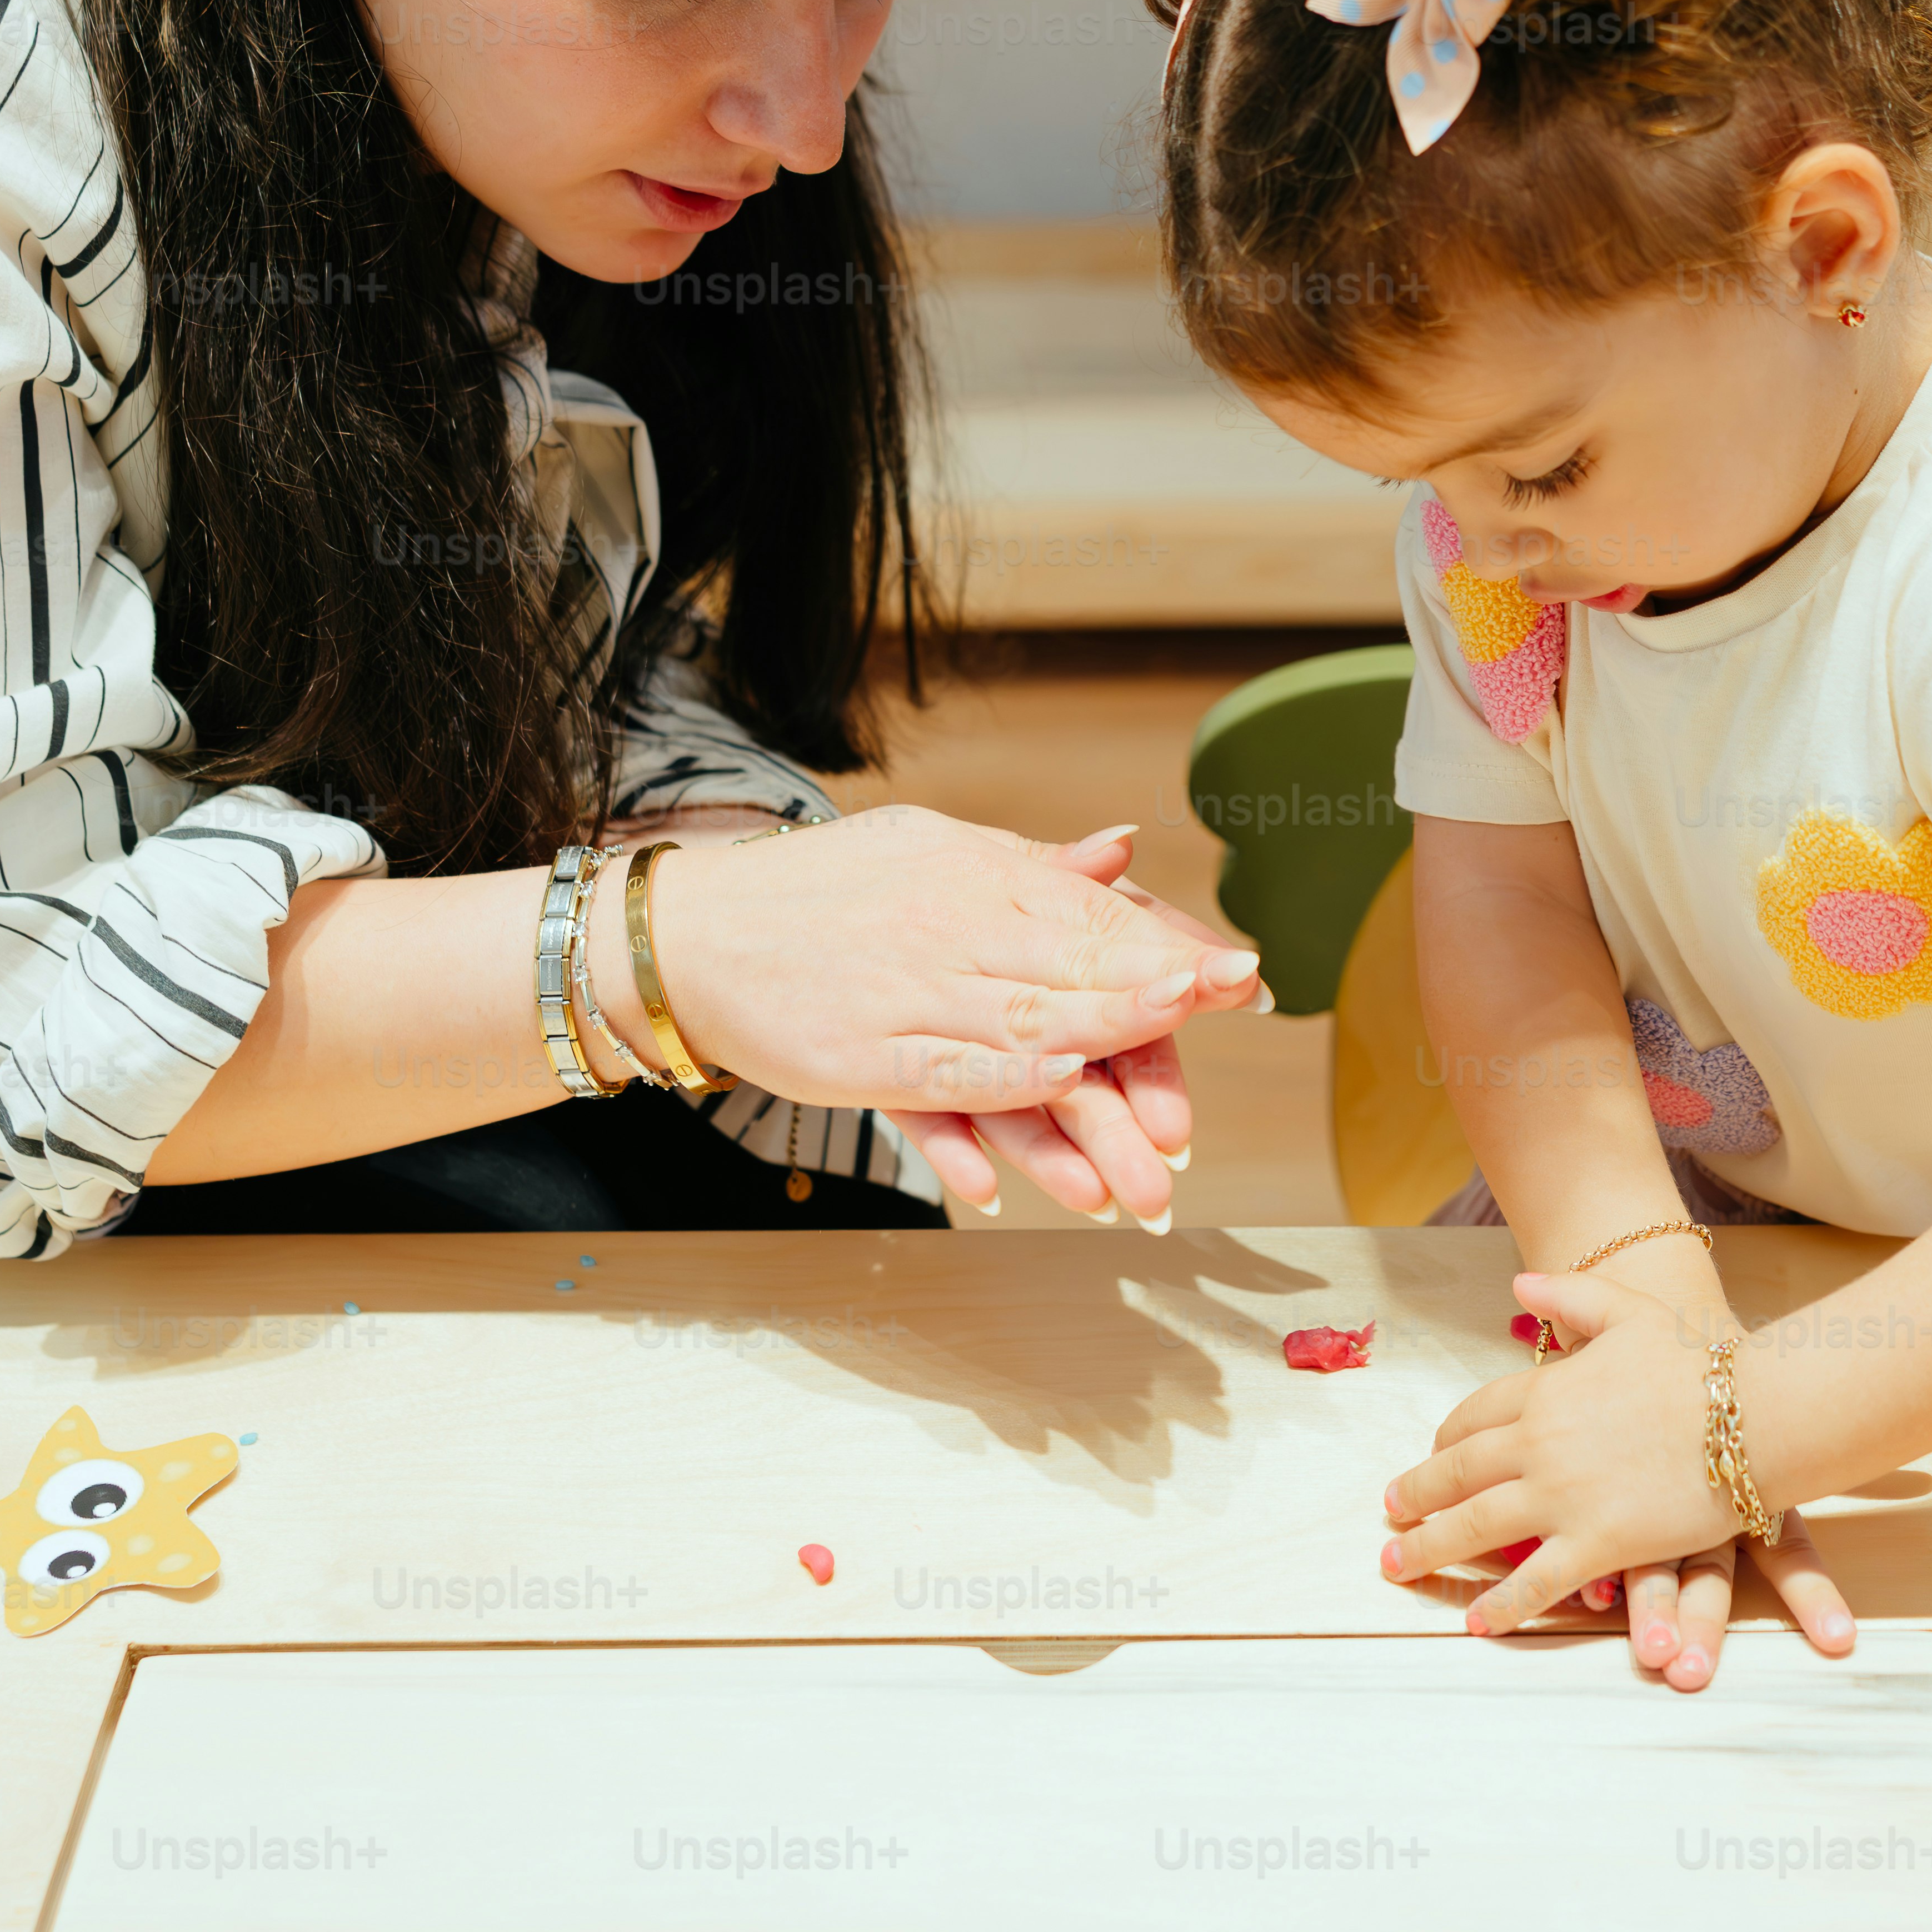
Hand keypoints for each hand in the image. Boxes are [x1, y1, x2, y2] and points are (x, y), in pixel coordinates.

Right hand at [645, 810, 1259, 1222]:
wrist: (693, 937)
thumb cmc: (827, 895)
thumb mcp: (931, 854)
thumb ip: (1030, 868)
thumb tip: (1125, 850)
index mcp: (969, 870)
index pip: (1085, 910)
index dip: (1164, 940)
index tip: (1238, 966)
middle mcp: (944, 924)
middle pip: (1066, 960)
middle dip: (1155, 983)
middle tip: (1230, 995)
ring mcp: (904, 991)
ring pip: (1019, 1017)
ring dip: (1101, 1038)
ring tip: (1169, 1051)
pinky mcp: (863, 1055)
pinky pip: (945, 1069)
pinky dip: (1004, 1077)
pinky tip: (1058, 1081)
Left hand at [1375, 1272, 1860, 1683]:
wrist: (1757, 1413)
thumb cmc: (1704, 1364)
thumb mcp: (1632, 1311)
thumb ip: (1573, 1294)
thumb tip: (1519, 1282)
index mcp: (1546, 1390)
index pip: (1475, 1415)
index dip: (1447, 1437)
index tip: (1431, 1452)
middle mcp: (1539, 1443)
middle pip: (1457, 1472)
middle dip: (1416, 1494)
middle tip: (1389, 1512)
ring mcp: (1563, 1496)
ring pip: (1476, 1527)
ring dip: (1429, 1549)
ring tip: (1397, 1565)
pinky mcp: (1597, 1543)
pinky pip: (1535, 1582)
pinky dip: (1499, 1605)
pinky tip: (1473, 1622)